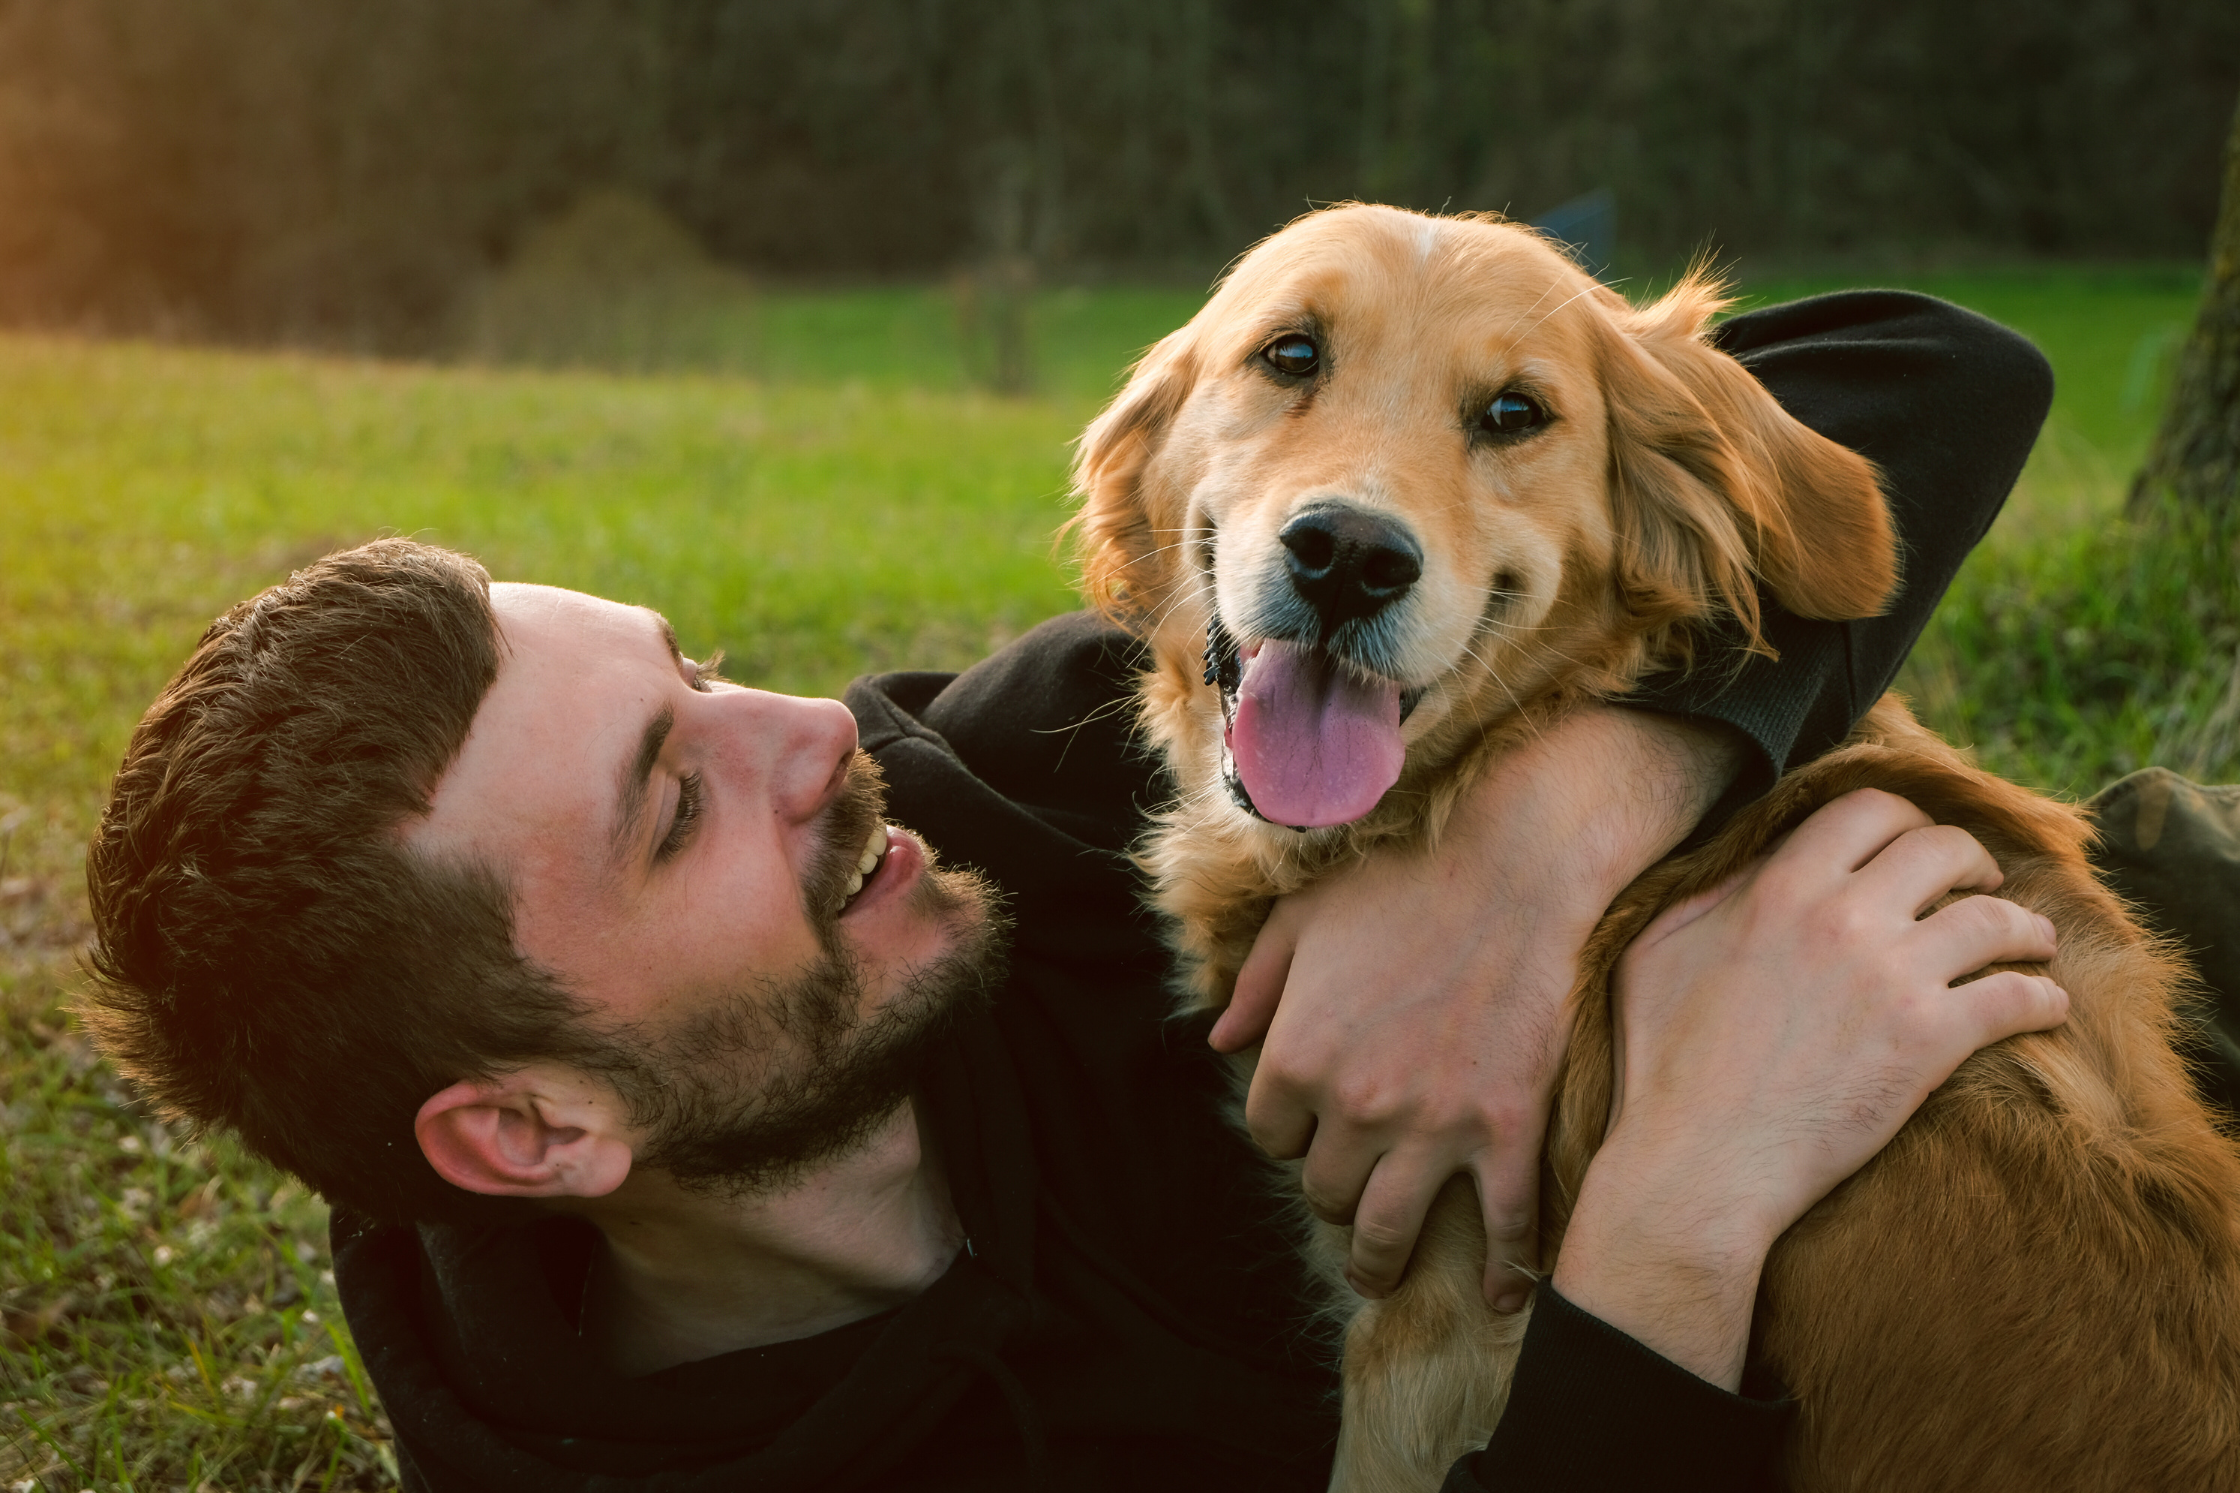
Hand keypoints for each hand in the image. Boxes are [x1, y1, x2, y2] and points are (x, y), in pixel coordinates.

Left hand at [1211, 704, 1742, 1306]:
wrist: (1516, 864)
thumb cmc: (1403, 879)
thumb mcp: (1303, 918)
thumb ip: (1256, 985)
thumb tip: (1220, 1041)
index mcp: (1298, 1054)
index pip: (1268, 1136)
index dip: (1285, 1133)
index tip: (1308, 1126)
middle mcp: (1356, 1105)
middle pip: (1324, 1189)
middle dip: (1331, 1191)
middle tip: (1347, 1189)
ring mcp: (1435, 1126)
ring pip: (1389, 1231)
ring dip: (1379, 1261)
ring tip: (1378, 1271)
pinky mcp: (1508, 1130)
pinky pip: (1504, 1226)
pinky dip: (1504, 1271)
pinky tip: (1501, 1294)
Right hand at [1553, 787, 2068, 1389]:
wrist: (1695, 1162)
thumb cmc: (1660, 1063)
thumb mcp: (1657, 951)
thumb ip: (1709, 892)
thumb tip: (1750, 861)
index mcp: (1779, 886)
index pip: (1866, 810)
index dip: (1904, 819)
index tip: (1915, 843)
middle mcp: (1843, 916)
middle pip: (1942, 849)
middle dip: (1971, 861)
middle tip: (1980, 885)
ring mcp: (1891, 976)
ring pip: (1994, 920)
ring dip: (2022, 926)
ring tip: (2031, 941)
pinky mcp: (1928, 1042)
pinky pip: (2016, 998)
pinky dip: (2042, 997)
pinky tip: (2046, 1006)